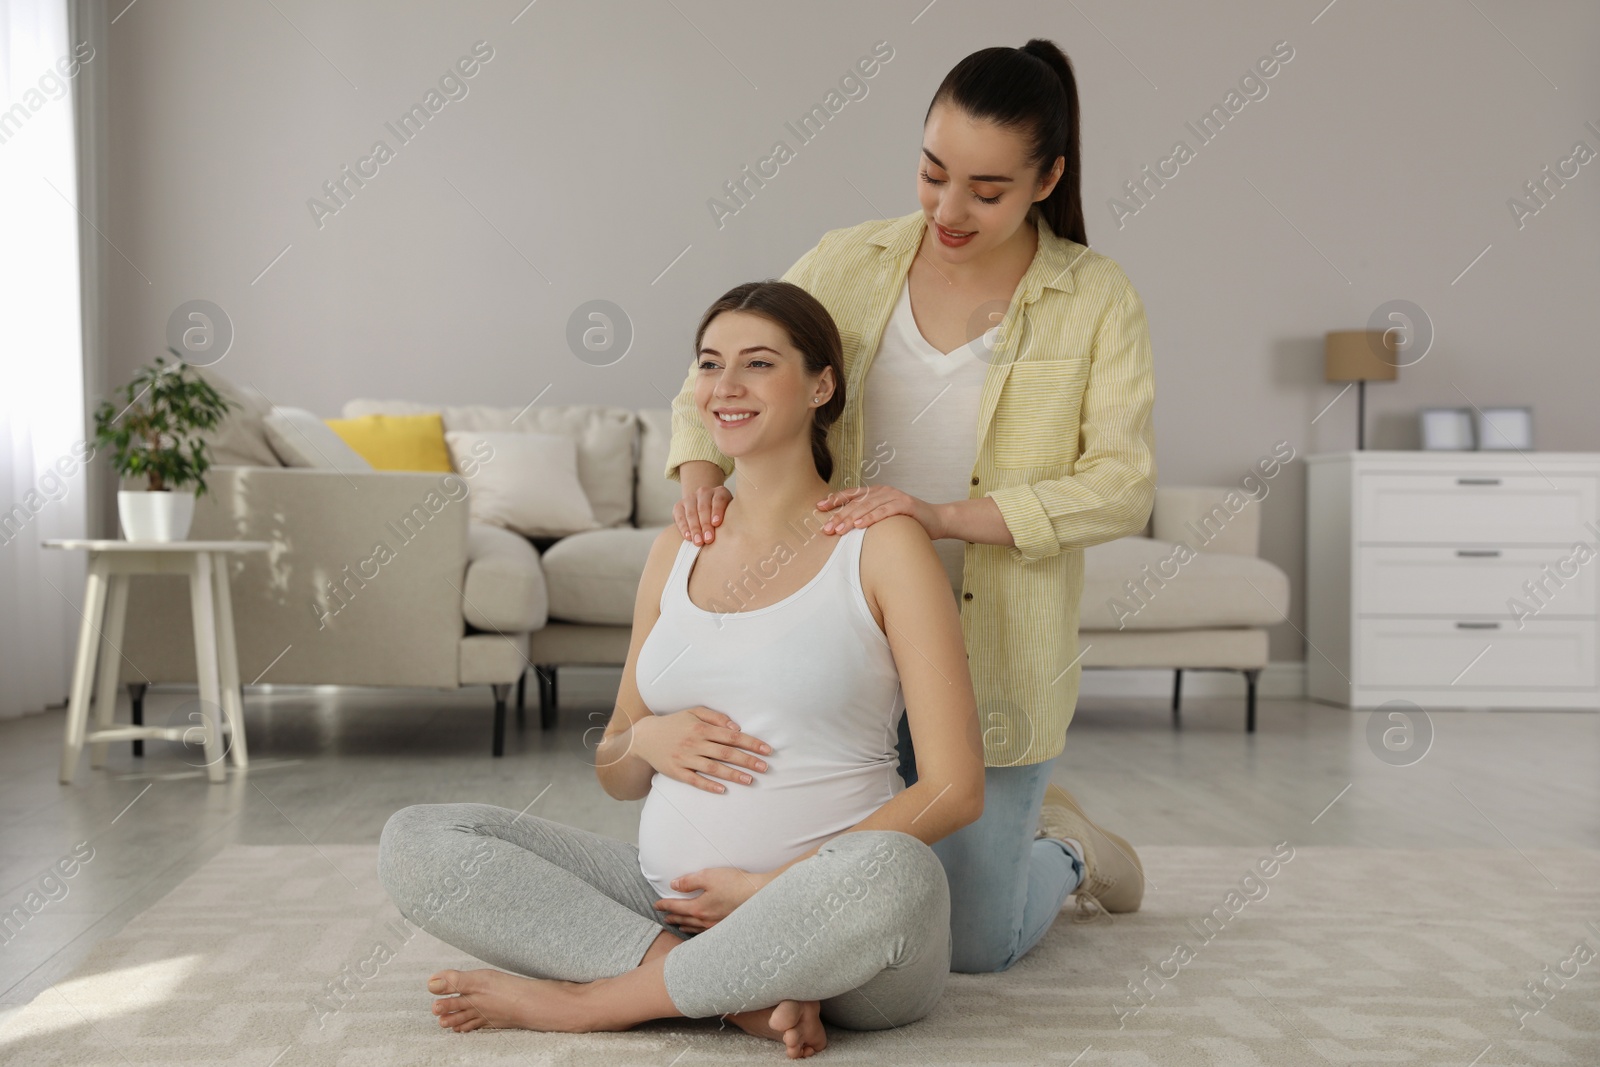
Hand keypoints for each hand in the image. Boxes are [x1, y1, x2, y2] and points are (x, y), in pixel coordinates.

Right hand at [630, 706, 771, 793]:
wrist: (644, 737)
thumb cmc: (674, 723)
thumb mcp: (693, 712)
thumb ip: (716, 716)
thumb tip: (737, 727)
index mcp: (701, 727)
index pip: (732, 736)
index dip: (751, 743)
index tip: (767, 750)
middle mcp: (695, 743)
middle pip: (726, 753)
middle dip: (747, 760)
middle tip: (765, 767)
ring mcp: (685, 758)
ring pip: (713, 768)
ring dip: (733, 774)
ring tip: (750, 780)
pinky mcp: (676, 772)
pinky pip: (694, 780)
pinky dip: (708, 785)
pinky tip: (722, 790)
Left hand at [655, 866, 773, 931]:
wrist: (760, 896)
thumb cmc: (735, 884)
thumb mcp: (709, 876)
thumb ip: (689, 881)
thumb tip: (674, 885)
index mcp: (699, 908)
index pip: (676, 907)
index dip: (665, 905)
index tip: (656, 905)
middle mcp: (705, 920)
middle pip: (684, 920)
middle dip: (672, 918)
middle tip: (664, 917)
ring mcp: (716, 926)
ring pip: (695, 928)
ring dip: (684, 926)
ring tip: (679, 925)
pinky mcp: (727, 928)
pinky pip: (706, 932)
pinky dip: (698, 931)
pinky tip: (701, 931)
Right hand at [674, 484, 731, 544]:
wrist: (706, 508)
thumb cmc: (723, 516)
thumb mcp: (730, 514)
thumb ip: (731, 520)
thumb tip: (732, 535)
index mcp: (720, 492)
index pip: (718, 500)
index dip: (717, 511)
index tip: (716, 524)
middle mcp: (704, 492)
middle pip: (703, 508)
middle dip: (705, 525)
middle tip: (708, 539)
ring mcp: (690, 498)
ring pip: (691, 513)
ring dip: (695, 529)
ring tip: (699, 542)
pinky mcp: (679, 506)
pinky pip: (680, 517)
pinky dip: (684, 527)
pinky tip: (688, 537)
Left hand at [816, 485, 944, 538]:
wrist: (937, 520)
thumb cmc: (908, 521)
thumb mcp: (885, 517)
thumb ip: (868, 517)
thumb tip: (846, 527)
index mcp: (876, 492)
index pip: (850, 494)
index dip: (834, 500)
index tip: (818, 508)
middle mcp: (883, 491)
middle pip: (856, 503)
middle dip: (839, 515)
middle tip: (826, 528)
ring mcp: (894, 496)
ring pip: (867, 507)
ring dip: (851, 519)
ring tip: (838, 530)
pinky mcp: (905, 504)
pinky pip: (884, 511)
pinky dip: (870, 518)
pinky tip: (859, 525)